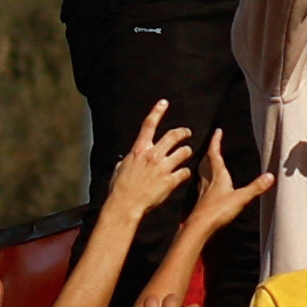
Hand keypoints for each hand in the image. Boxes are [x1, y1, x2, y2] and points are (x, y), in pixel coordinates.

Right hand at [103, 101, 191, 220]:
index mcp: (139, 150)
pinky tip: (184, 175)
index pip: (148, 125)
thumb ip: (128, 159)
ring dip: (187, 151)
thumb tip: (128, 157)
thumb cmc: (119, 188)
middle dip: (183, 132)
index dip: (157, 111)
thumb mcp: (120, 168)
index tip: (164, 102)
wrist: (125, 204)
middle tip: (187, 132)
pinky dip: (185, 173)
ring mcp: (163, 167)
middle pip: (174, 136)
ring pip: (184, 152)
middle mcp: (153, 155)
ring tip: (187, 153)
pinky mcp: (171, 180)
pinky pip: (185, 172)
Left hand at [181, 130, 273, 235]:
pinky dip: (206, 181)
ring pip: (203, 174)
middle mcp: (208, 181)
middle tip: (213, 145)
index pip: (214, 154)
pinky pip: (203, 186)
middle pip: (206, 162)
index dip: (216, 142)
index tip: (218, 131)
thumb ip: (255, 187)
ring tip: (210, 163)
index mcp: (217, 176)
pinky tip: (210, 188)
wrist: (199, 227)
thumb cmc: (217, 210)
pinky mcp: (202, 203)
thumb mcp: (241, 198)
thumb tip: (270, 176)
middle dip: (210, 152)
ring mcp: (203, 192)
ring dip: (206, 165)